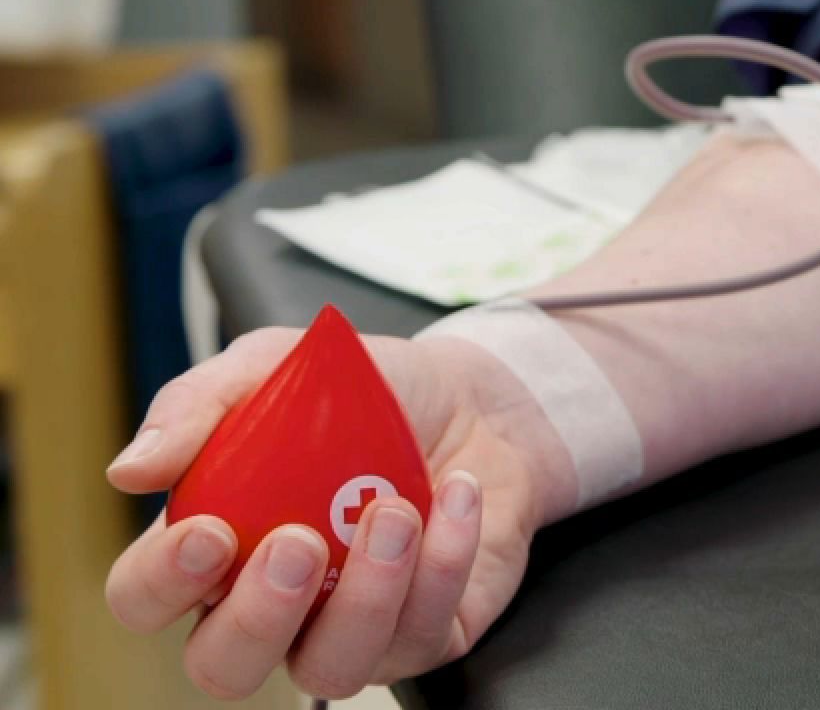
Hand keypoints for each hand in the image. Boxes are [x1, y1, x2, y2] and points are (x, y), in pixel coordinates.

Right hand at [104, 327, 568, 699]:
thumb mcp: (274, 368)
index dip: (162, 582)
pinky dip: (444, 562)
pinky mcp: (428, 632)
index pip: (145, 597)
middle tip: (300, 541)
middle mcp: (275, 605)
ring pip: (331, 668)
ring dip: (366, 594)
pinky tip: (458, 496)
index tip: (209, 532)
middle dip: (258, 615)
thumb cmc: (360, 394)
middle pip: (224, 667)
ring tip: (398, 509)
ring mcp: (350, 628)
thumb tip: (129, 470)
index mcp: (215, 546)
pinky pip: (424, 633)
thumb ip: (200, 407)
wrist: (472, 396)